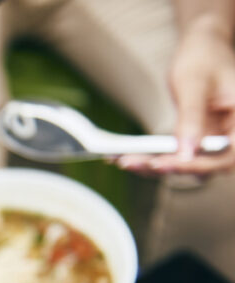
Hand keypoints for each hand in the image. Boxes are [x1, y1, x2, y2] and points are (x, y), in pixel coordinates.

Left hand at [117, 18, 234, 174]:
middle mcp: (232, 134)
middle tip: (138, 163)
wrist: (202, 47)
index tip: (167, 163)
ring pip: (189, 164)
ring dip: (157, 166)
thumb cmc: (203, 58)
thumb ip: (192, 119)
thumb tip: (187, 153)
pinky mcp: (196, 141)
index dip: (199, 164)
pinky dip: (153, 158)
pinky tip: (127, 156)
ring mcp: (214, 140)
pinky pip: (176, 155)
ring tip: (126, 161)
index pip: (229, 155)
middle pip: (208, 165)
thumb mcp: (195, 85)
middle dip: (172, 167)